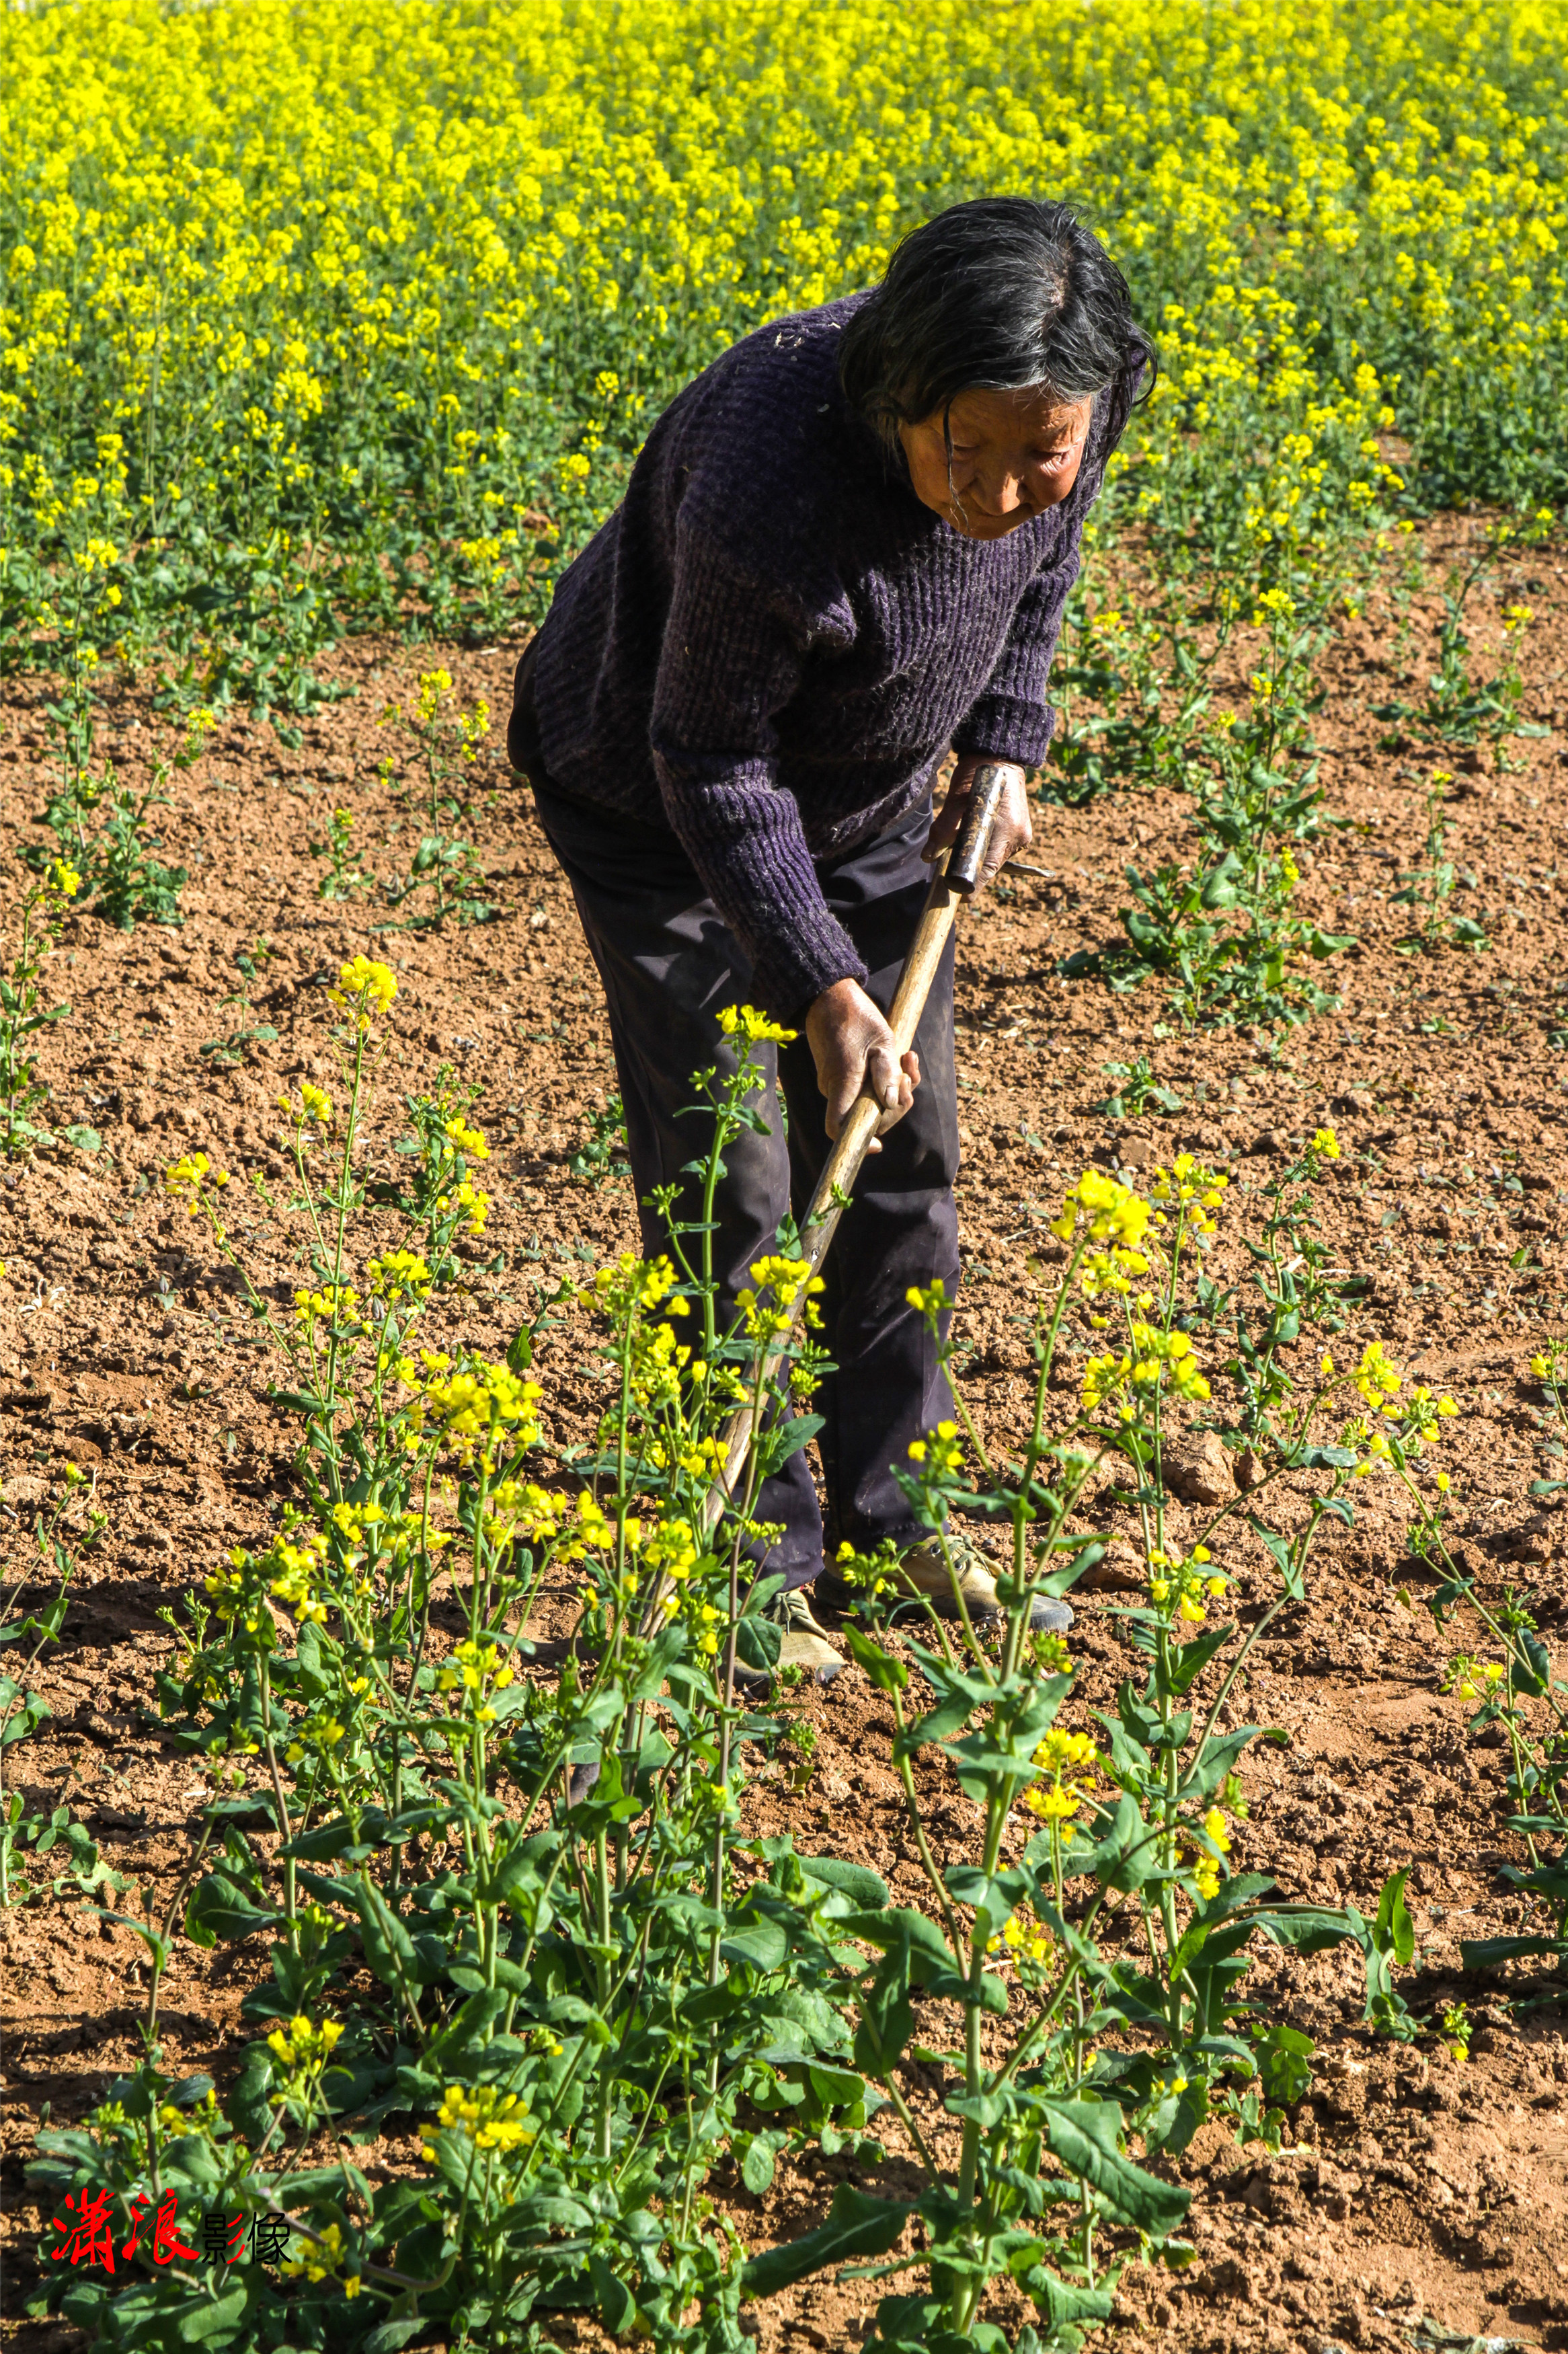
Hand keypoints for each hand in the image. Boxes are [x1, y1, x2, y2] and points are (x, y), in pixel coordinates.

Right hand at [805, 977, 920, 1147]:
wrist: (828, 995)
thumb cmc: (855, 1015)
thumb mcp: (881, 1040)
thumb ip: (887, 1073)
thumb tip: (891, 1103)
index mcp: (841, 1082)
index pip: (839, 1127)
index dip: (857, 1141)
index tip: (878, 1145)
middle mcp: (834, 1088)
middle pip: (865, 1116)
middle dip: (896, 1104)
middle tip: (909, 1077)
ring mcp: (835, 1082)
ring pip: (869, 1100)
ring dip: (895, 1087)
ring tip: (908, 1060)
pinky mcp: (840, 1075)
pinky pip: (865, 1087)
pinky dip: (885, 1079)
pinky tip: (902, 1060)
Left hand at [923, 755, 1031, 888]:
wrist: (1000, 754)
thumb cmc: (977, 774)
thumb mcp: (956, 801)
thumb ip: (942, 831)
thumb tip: (928, 857)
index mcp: (1006, 833)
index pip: (987, 872)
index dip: (969, 884)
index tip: (954, 891)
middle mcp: (1018, 838)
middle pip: (990, 868)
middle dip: (970, 869)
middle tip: (950, 868)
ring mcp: (1021, 835)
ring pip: (994, 859)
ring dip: (977, 856)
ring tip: (962, 844)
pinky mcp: (1020, 830)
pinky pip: (999, 848)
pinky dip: (985, 847)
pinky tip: (975, 835)